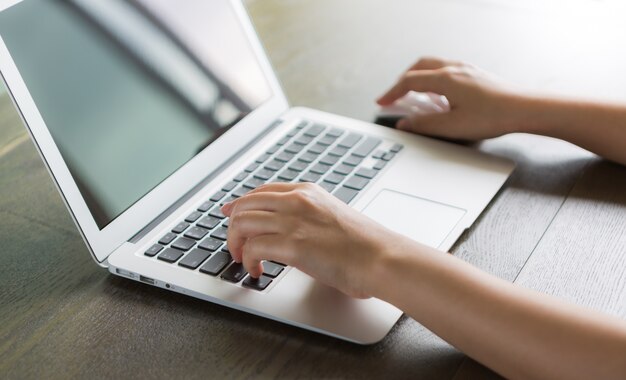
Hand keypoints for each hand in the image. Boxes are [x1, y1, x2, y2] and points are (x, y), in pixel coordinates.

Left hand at [221, 183, 392, 297]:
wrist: (382, 258)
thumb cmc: (365, 245)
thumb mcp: (331, 217)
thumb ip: (307, 218)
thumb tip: (288, 234)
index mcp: (307, 192)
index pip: (261, 192)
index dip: (240, 204)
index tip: (230, 215)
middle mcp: (297, 201)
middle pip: (245, 204)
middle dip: (232, 227)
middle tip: (235, 246)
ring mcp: (294, 221)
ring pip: (242, 223)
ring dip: (236, 244)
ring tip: (244, 260)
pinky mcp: (293, 245)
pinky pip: (253, 248)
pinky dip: (248, 262)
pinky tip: (258, 271)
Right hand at [377, 57, 525, 140]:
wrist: (525, 109)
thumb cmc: (494, 116)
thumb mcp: (452, 127)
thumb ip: (424, 125)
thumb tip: (405, 123)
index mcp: (445, 79)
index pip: (409, 81)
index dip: (392, 92)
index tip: (382, 101)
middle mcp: (454, 69)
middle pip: (419, 67)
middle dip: (403, 81)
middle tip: (395, 96)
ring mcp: (466, 69)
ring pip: (433, 66)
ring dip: (419, 78)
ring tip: (415, 96)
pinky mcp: (476, 75)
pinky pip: (447, 70)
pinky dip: (434, 79)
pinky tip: (439, 96)